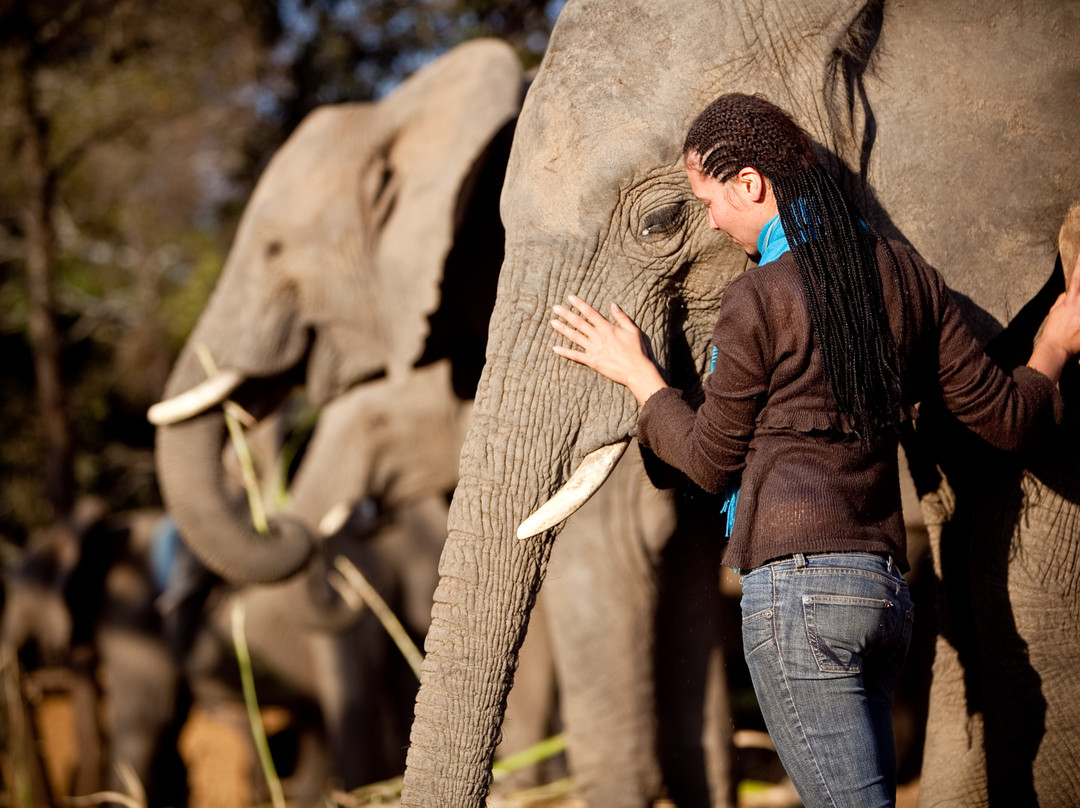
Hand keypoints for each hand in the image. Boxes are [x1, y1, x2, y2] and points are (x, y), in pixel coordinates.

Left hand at [551, 295, 667, 404]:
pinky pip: (575, 356)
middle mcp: (598, 337)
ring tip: (553, 322)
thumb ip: (621, 317)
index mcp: (607, 328)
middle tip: (555, 308)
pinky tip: (555, 348)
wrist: (636, 370)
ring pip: (575, 337)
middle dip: (566, 314)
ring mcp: (594, 349)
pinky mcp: (592, 361)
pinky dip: (565, 352)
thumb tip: (613, 304)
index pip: (590, 313)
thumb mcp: (632, 330)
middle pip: (579, 323)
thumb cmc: (636, 350)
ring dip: (563, 329)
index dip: (579, 304)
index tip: (570, 298)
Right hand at [1029, 252, 1079, 382]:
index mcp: (1070, 300)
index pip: (1076, 278)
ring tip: (1075, 309)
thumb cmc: (1054, 331)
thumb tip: (1066, 293)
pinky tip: (1077, 320)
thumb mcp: (1054, 312)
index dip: (1079, 265)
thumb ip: (1061, 301)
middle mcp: (1079, 304)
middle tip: (1079, 282)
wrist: (1056, 347)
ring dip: (1079, 304)